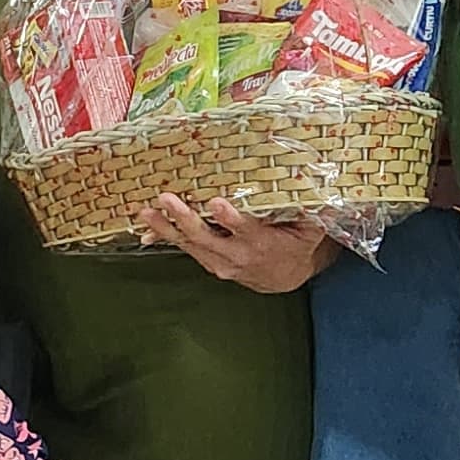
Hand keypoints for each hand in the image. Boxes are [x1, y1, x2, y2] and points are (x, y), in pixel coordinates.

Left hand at [144, 193, 335, 292]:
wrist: (282, 277)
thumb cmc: (296, 244)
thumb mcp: (311, 229)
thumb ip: (311, 209)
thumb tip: (314, 183)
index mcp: (261, 243)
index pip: (245, 230)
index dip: (231, 219)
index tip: (217, 204)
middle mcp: (236, 255)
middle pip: (207, 237)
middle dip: (185, 219)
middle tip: (167, 200)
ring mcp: (219, 260)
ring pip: (189, 244)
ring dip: (166, 228)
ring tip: (146, 211)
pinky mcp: (207, 260)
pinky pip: (184, 248)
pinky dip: (164, 237)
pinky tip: (145, 226)